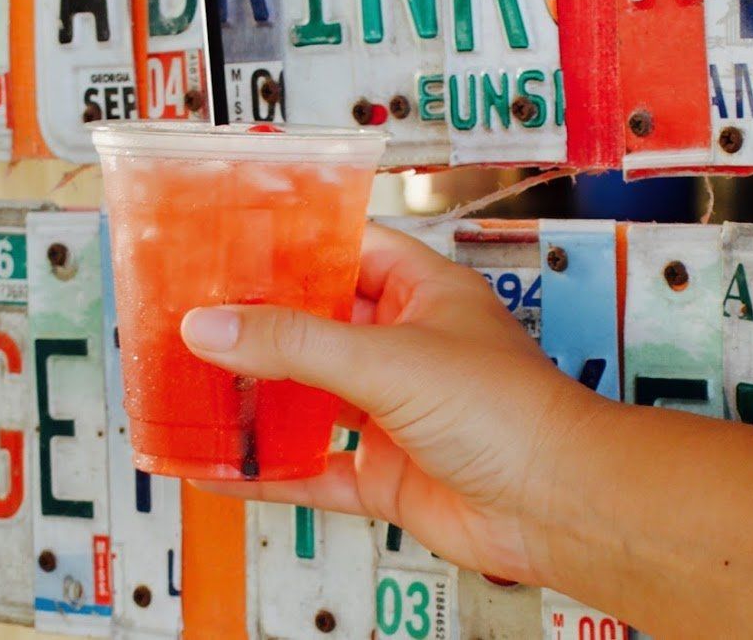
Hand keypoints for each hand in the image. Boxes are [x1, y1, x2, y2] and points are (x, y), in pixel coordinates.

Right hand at [180, 223, 602, 585]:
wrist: (560, 508)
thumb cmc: (512, 413)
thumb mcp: (386, 359)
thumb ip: (293, 344)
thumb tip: (211, 327)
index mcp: (421, 294)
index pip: (347, 250)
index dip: (293, 246)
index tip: (231, 245)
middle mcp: (405, 348)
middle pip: (316, 326)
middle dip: (257, 327)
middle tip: (192, 318)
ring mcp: (392, 413)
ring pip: (308, 398)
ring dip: (256, 398)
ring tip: (192, 387)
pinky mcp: (383, 473)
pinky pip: (311, 470)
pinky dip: (268, 472)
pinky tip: (222, 471)